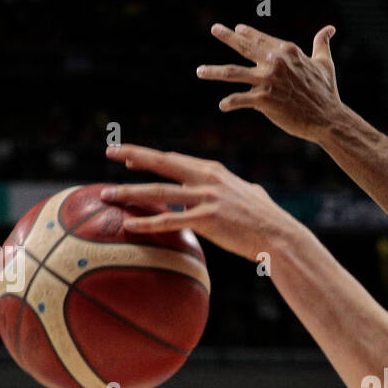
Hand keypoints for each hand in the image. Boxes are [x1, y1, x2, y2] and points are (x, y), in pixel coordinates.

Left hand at [101, 144, 304, 261]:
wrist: (280, 235)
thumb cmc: (269, 219)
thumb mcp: (252, 195)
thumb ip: (240, 189)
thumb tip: (246, 191)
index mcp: (214, 171)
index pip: (175, 160)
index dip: (150, 158)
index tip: (128, 157)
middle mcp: (207, 179)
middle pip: (162, 163)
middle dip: (133, 155)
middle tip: (108, 152)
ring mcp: (206, 198)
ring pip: (159, 191)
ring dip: (130, 191)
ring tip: (107, 194)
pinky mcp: (208, 220)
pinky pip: (170, 220)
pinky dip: (148, 222)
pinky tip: (130, 224)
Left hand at [198, 22, 341, 141]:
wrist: (327, 118)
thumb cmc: (327, 92)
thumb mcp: (324, 63)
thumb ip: (321, 44)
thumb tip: (329, 29)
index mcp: (287, 51)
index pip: (261, 39)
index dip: (248, 33)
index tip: (237, 29)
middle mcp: (274, 62)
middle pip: (244, 47)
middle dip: (227, 37)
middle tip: (215, 29)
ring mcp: (267, 80)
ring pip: (233, 72)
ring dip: (214, 71)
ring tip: (199, 71)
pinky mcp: (263, 100)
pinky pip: (239, 99)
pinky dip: (229, 102)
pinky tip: (223, 106)